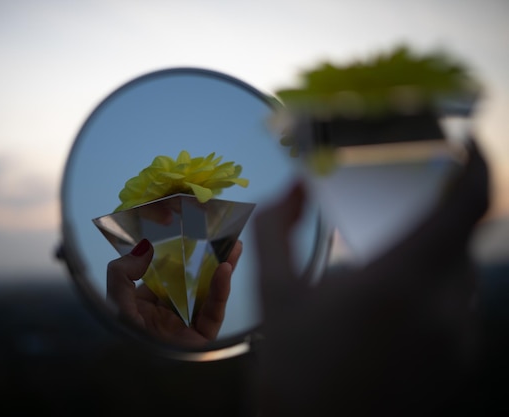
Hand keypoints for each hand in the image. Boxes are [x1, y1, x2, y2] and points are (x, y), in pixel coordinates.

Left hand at [106, 238, 242, 346]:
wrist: (136, 377)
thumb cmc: (121, 343)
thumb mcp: (114, 303)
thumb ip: (122, 273)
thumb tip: (145, 248)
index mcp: (144, 307)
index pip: (163, 275)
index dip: (177, 255)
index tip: (188, 234)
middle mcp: (166, 315)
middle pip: (192, 281)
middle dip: (207, 259)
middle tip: (220, 235)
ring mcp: (186, 327)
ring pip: (208, 293)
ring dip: (222, 269)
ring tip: (234, 246)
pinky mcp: (202, 340)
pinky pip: (214, 311)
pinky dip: (221, 291)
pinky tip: (225, 270)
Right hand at [254, 139, 488, 414]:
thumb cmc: (294, 366)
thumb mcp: (275, 292)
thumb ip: (277, 229)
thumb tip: (293, 188)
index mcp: (400, 279)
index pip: (468, 203)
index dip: (476, 163)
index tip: (465, 143)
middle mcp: (444, 306)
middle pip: (462, 236)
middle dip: (438, 212)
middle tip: (403, 207)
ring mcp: (458, 338)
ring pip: (461, 271)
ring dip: (434, 253)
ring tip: (386, 265)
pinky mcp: (459, 360)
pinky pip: (459, 305)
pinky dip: (436, 288)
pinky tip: (392, 308)